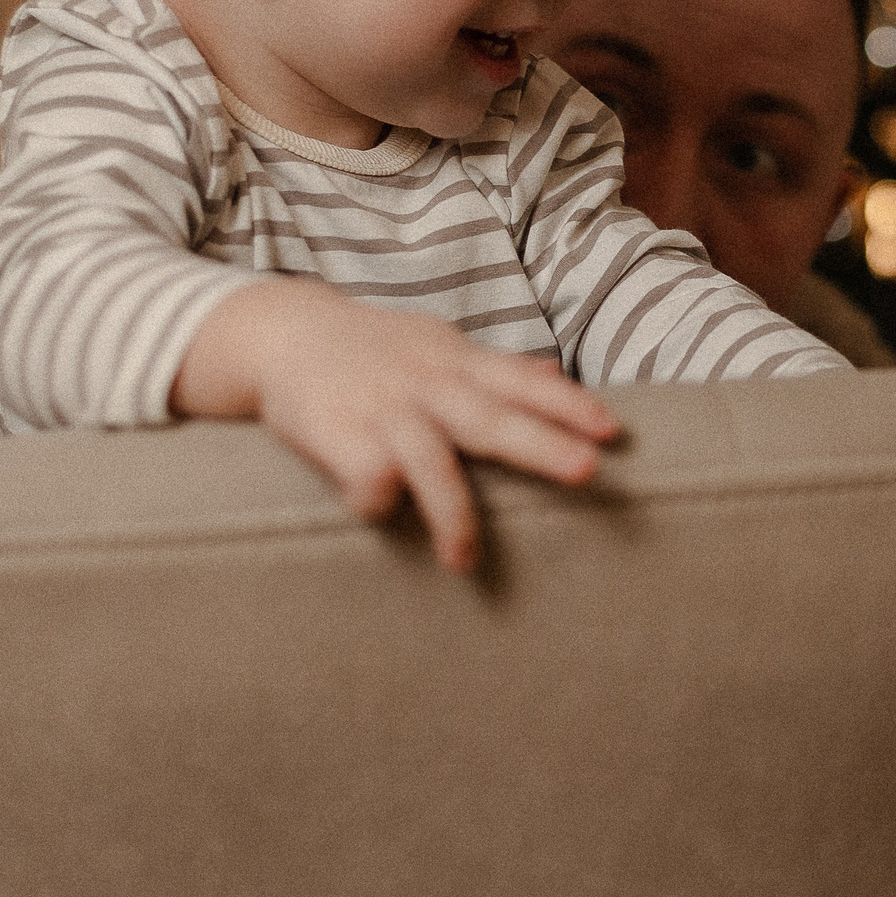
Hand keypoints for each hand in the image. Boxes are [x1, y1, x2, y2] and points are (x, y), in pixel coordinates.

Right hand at [171, 277, 619, 572]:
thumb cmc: (374, 348)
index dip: (570, 405)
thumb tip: (558, 376)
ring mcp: (384, 410)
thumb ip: (496, 369)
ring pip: (430, 463)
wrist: (282, 332)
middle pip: (492, 418)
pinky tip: (375, 512)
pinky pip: (369, 482)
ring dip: (453, 514)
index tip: (613, 431)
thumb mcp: (438, 346)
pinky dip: (375, 505)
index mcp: (458, 363)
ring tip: (466, 563)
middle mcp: (428, 384)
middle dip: (542, 445)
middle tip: (588, 473)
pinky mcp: (339, 436)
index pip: (524, 382)